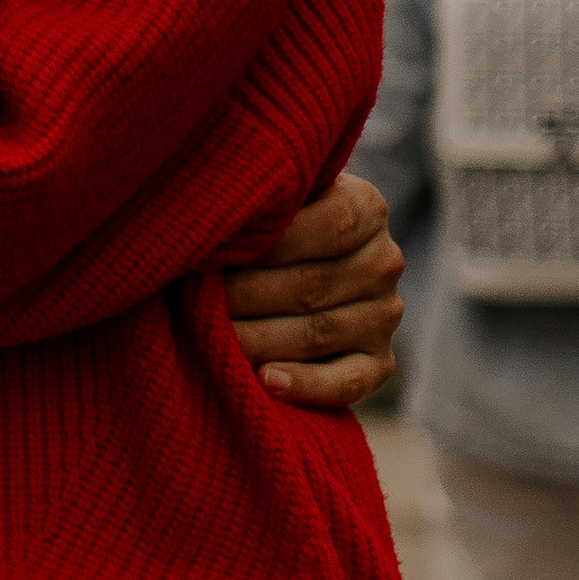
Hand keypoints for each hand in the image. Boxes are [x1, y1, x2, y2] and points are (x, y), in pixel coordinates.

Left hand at [225, 174, 402, 410]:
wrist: (302, 261)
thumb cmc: (274, 220)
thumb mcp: (279, 194)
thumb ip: (265, 199)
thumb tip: (221, 214)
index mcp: (366, 208)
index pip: (326, 227)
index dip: (266, 244)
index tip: (212, 253)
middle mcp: (384, 262)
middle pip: (310, 285)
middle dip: (245, 296)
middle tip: (193, 301)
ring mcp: (385, 316)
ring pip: (318, 332)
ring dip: (260, 339)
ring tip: (212, 337)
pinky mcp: (379, 362)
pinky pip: (347, 381)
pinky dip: (306, 385)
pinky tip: (264, 381)